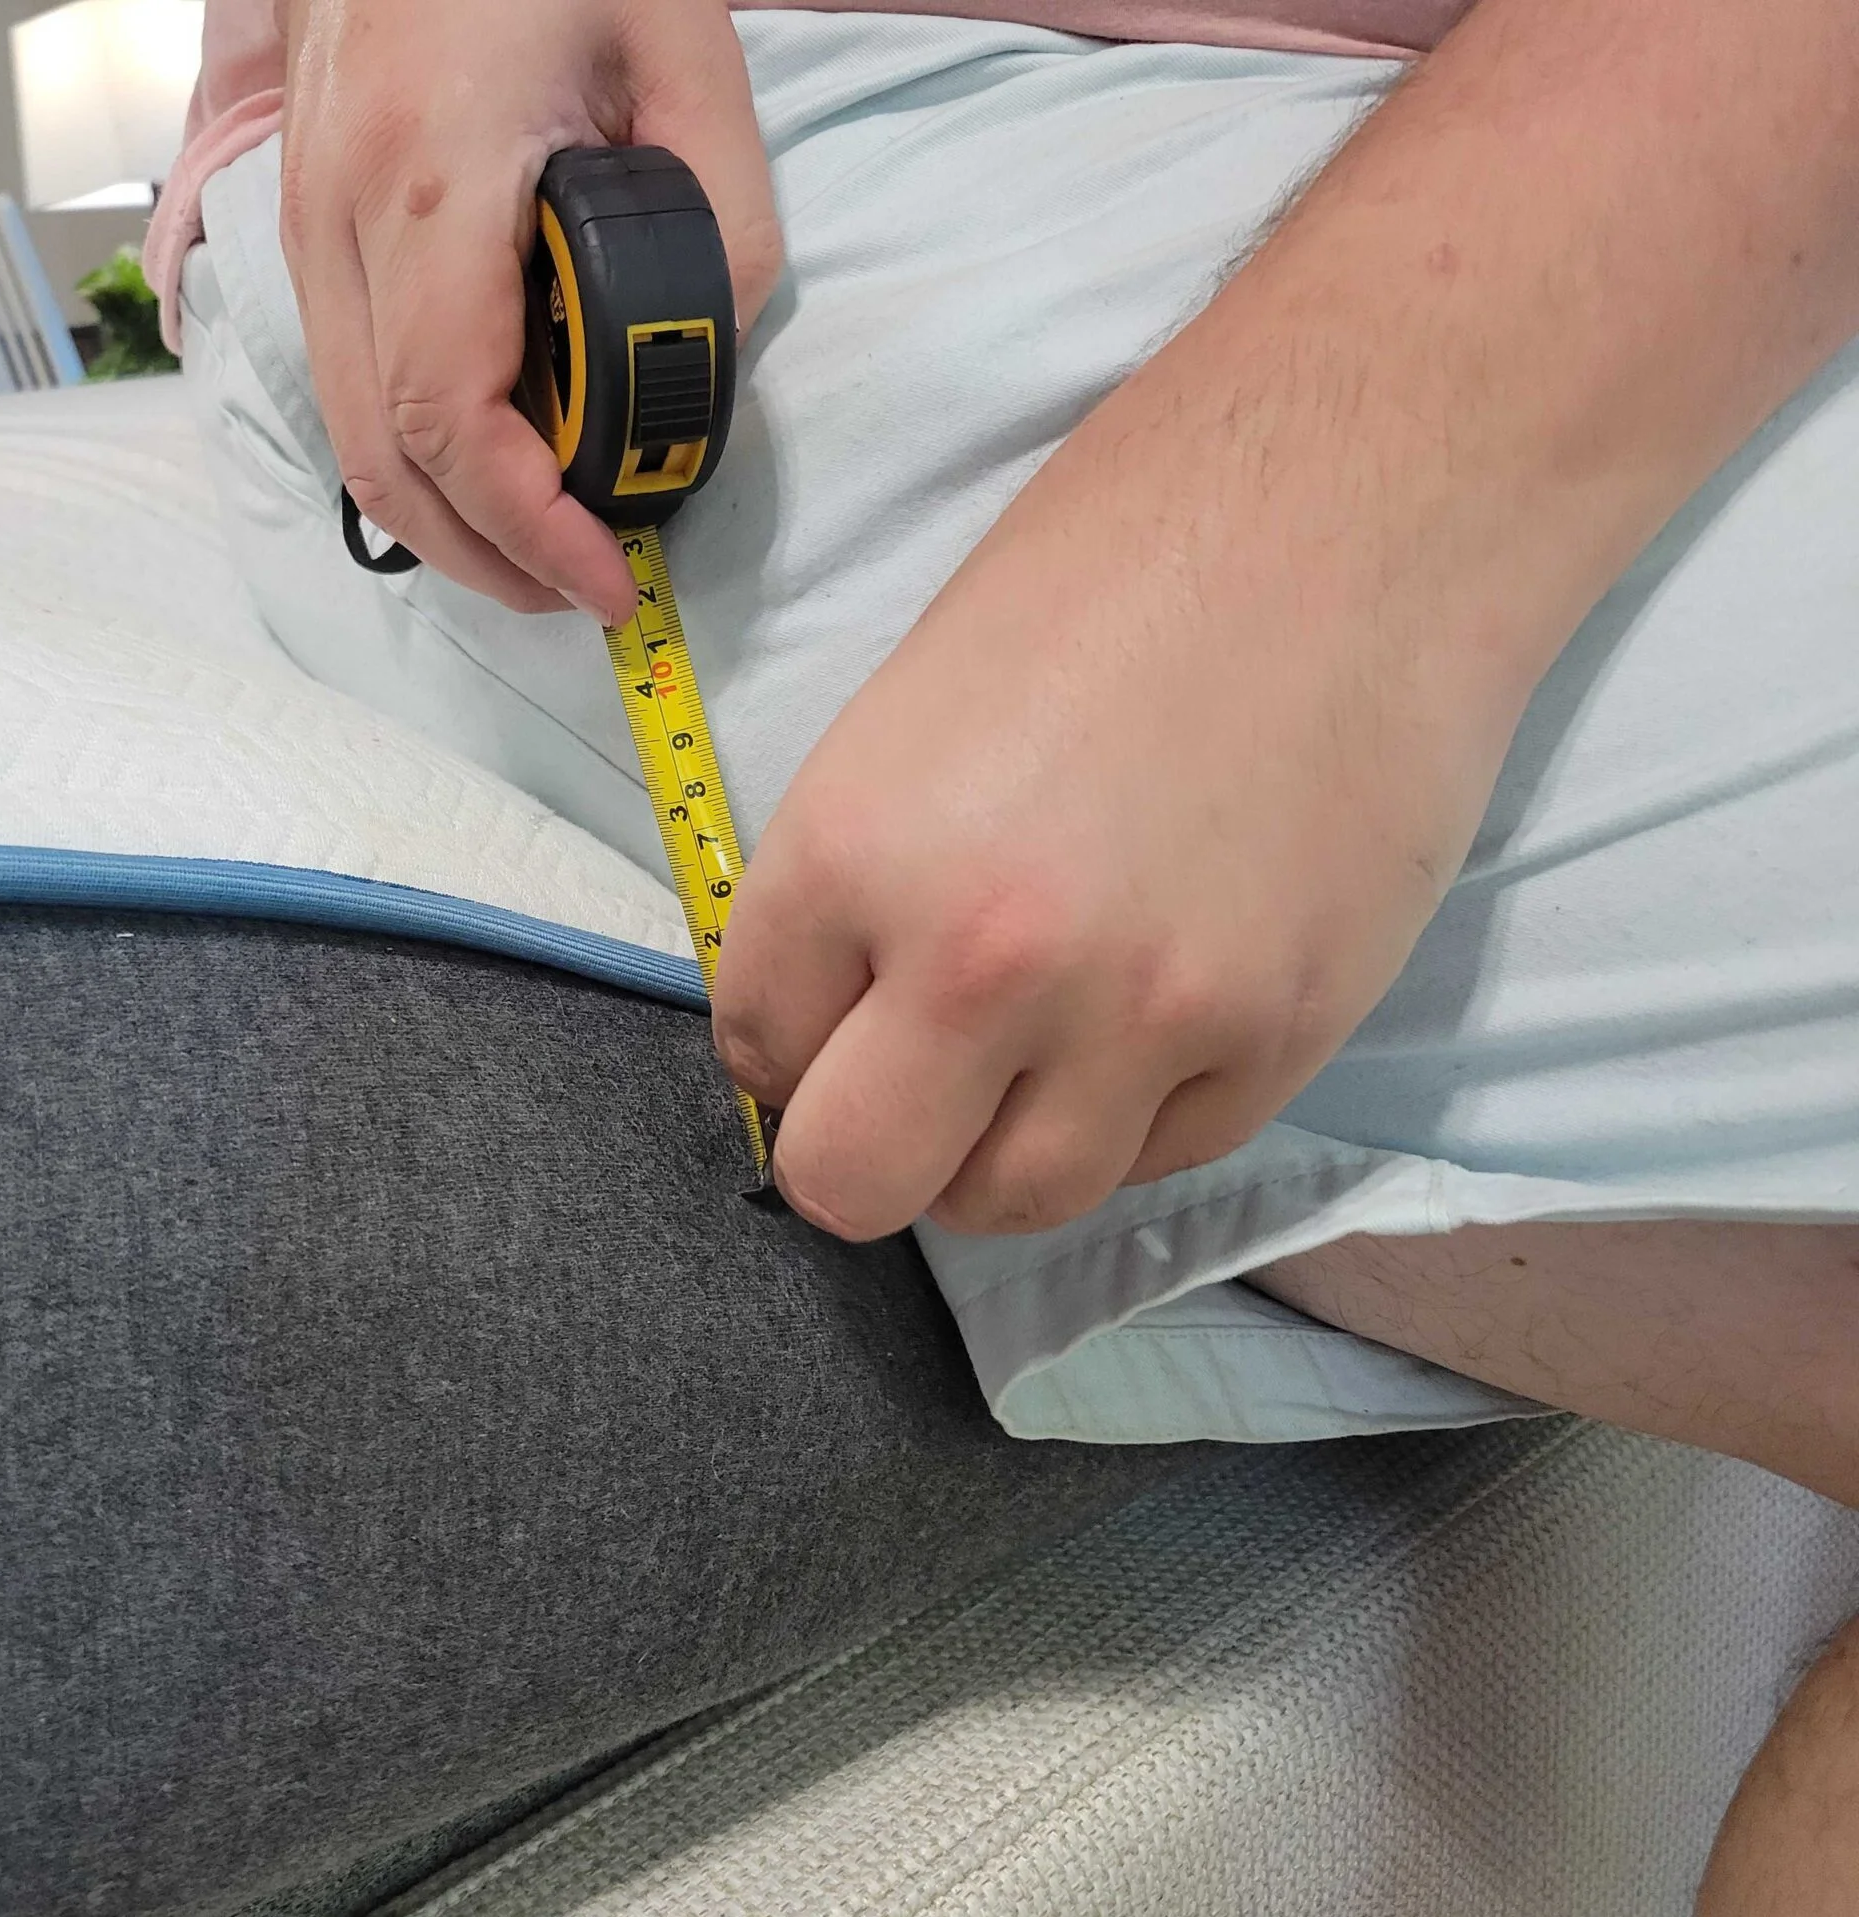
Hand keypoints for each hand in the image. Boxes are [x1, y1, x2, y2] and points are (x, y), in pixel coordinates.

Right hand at [278, 0, 779, 624]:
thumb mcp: (686, 52)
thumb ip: (723, 215)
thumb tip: (711, 359)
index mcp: (433, 183)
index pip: (458, 419)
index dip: (532, 530)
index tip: (612, 578)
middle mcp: (339, 224)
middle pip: (388, 465)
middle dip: (491, 562)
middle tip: (589, 590)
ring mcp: (306, 231)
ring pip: (353, 442)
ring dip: (450, 524)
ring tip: (551, 547)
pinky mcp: (306, 233)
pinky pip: (346, 387)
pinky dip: (419, 457)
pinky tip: (497, 465)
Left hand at [710, 364, 1543, 1242]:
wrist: (1363, 510)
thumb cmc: (1123, 560)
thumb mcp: (914, 710)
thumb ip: (860, 880)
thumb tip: (830, 1011)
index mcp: (858, 849)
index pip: (756, 1043)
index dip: (785, 1034)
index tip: (828, 1009)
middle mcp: (983, 962)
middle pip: (854, 1186)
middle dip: (857, 1148)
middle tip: (899, 1086)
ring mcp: (1141, 1022)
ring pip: (1010, 1203)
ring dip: (992, 1154)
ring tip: (1024, 1065)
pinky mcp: (1277, 1046)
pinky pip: (1156, 1160)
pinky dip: (1126, 1118)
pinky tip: (1138, 1026)